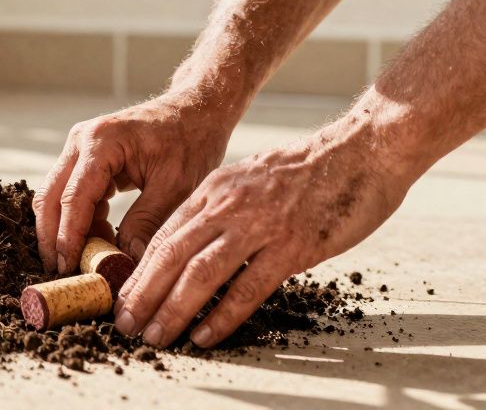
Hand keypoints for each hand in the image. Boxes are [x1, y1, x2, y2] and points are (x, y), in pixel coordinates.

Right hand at [32, 92, 233, 275]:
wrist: (196, 110)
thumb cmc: (191, 140)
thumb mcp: (176, 185)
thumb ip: (148, 223)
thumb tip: (126, 262)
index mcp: (101, 142)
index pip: (73, 198)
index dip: (68, 237)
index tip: (67, 268)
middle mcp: (81, 141)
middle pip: (50, 197)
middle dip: (52, 237)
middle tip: (59, 272)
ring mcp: (80, 148)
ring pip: (56, 196)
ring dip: (64, 229)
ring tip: (80, 262)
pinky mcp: (87, 158)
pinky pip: (72, 194)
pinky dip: (80, 219)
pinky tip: (99, 239)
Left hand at [114, 111, 411, 347]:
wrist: (361, 150)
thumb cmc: (309, 171)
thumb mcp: (249, 180)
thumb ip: (222, 209)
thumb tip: (194, 243)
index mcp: (214, 190)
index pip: (163, 235)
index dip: (139, 270)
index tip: (124, 297)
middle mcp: (228, 206)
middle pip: (171, 255)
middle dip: (143, 294)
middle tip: (126, 324)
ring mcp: (259, 226)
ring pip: (200, 273)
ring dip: (172, 308)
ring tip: (157, 335)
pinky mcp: (292, 246)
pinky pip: (247, 287)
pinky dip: (221, 315)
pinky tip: (205, 335)